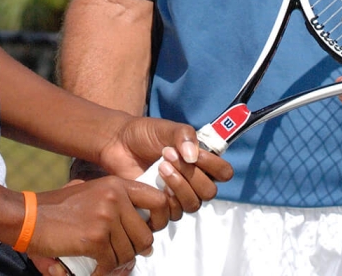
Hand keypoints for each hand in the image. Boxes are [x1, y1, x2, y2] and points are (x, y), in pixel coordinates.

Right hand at [25, 176, 170, 275]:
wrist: (30, 217)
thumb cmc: (59, 208)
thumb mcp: (91, 193)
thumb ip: (117, 206)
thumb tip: (145, 238)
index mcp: (117, 184)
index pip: (158, 199)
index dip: (160, 220)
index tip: (148, 232)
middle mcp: (115, 197)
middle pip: (146, 235)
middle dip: (136, 250)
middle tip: (123, 255)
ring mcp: (106, 216)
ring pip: (130, 253)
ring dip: (119, 263)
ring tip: (105, 261)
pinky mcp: (95, 237)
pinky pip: (112, 263)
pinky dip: (104, 272)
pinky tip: (94, 269)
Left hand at [98, 116, 232, 218]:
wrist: (118, 143)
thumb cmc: (145, 134)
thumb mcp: (167, 128)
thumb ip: (185, 136)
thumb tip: (193, 156)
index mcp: (201, 162)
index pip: (223, 172)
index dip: (213, 165)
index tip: (196, 152)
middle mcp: (193, 182)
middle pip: (209, 191)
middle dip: (191, 174)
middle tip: (169, 154)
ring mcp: (177, 196)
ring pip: (192, 204)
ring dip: (179, 185)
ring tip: (161, 166)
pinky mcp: (161, 208)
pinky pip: (173, 213)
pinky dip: (166, 197)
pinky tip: (154, 180)